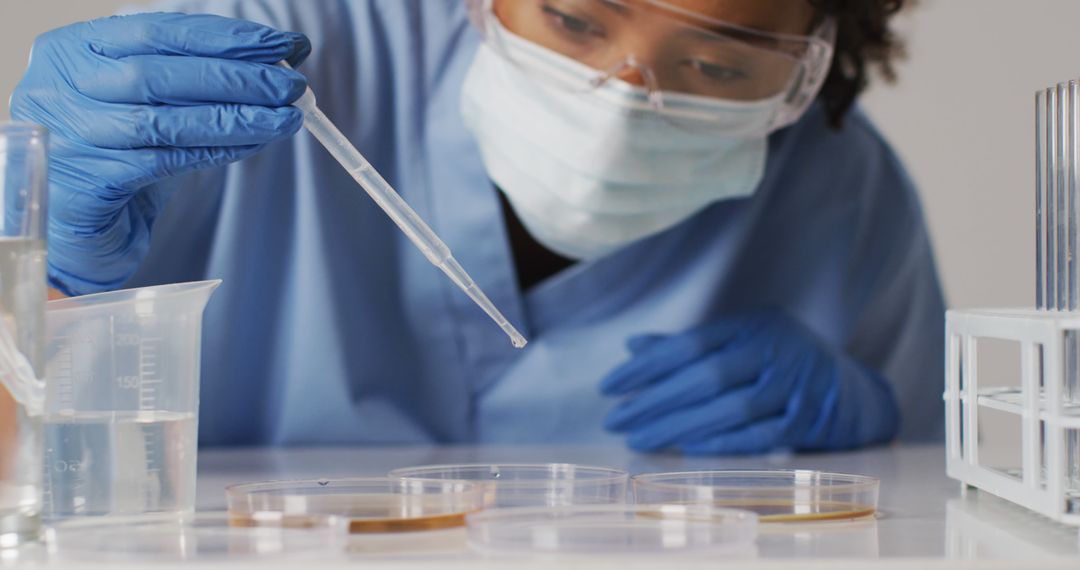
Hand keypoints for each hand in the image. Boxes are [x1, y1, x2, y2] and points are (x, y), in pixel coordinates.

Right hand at [10, 13, 310, 294]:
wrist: (83, 223)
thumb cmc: (123, 151)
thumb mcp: (154, 99)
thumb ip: (198, 73)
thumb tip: (280, 56)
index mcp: (74, 49)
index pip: (159, 31)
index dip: (226, 37)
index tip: (283, 45)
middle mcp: (61, 87)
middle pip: (161, 74)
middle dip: (238, 77)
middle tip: (292, 85)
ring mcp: (70, 136)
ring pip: (166, 120)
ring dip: (236, 118)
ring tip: (286, 118)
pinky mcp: (88, 184)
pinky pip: (165, 162)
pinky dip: (216, 151)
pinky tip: (253, 145)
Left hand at [601, 309, 898, 454]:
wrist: (850, 392)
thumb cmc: (780, 363)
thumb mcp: (740, 341)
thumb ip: (689, 346)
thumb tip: (633, 346)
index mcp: (752, 325)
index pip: (689, 344)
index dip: (646, 365)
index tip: (609, 386)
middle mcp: (774, 349)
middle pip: (705, 376)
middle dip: (654, 400)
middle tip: (615, 421)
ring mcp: (794, 384)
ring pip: (729, 407)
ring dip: (679, 426)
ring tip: (639, 439)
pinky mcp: (808, 420)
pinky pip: (758, 435)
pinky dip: (720, 442)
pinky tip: (685, 448)